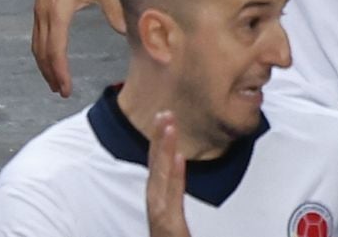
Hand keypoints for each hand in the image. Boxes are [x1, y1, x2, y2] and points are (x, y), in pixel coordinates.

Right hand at [31, 0, 125, 96]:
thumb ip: (114, 11)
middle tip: (61, 91)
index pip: (56, 51)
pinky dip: (41, 50)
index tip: (66, 89)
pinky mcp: (39, 4)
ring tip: (53, 79)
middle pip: (42, 53)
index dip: (61, 73)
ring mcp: (39, 9)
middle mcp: (44, 14)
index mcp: (58, 13)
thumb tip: (123, 31)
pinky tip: (50, 54)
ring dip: (44, 64)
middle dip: (51, 74)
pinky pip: (37, 34)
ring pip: (37, 44)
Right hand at [145, 111, 190, 236]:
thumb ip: (177, 209)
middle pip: (155, 171)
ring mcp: (162, 221)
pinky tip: (178, 157)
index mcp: (162, 211)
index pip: (159, 174)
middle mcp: (158, 212)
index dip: (159, 147)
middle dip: (158, 141)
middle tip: (164, 113)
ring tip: (169, 126)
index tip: (164, 124)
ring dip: (163, 151)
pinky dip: (174, 177)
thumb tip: (182, 181)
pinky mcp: (170, 230)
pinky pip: (171, 200)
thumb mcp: (177, 227)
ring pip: (160, 180)